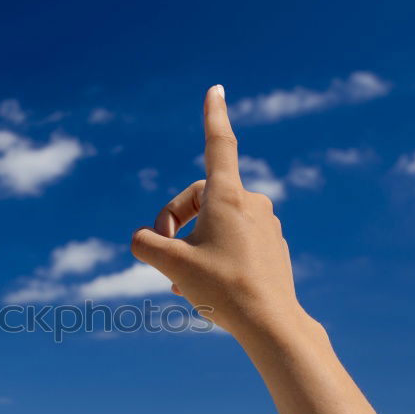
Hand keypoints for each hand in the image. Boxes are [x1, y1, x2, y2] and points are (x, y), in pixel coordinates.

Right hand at [130, 85, 308, 340]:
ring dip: (192, 246)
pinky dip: (213, 257)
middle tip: (161, 253)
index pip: (219, 145)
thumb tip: (141, 239)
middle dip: (175, 221)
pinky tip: (203, 288)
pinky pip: (233, 242)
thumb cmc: (223, 290)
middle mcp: (252, 204)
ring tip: (179, 281)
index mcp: (228, 197)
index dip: (213, 116)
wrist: (272, 324)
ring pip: (215, 225)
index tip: (216, 89)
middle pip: (200, 198)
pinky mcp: (272, 248)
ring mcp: (266, 226)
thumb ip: (144, 244)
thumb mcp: (171, 265)